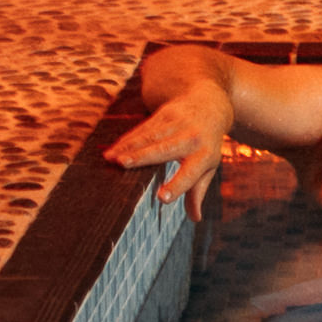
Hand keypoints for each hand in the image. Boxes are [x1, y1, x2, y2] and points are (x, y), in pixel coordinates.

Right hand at [107, 85, 236, 201]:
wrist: (210, 102)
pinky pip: (142, 129)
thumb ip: (198, 191)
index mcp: (204, 156)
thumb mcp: (209, 165)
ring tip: (111, 158)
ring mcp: (176, 123)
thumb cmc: (207, 143)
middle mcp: (190, 138)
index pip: (190, 174)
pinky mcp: (164, 114)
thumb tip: (195, 218)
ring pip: (148, 137)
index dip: (176, 186)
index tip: (161, 198)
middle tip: (123, 165)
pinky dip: (126, 140)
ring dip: (128, 147)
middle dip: (143, 156)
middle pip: (164, 149)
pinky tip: (112, 150)